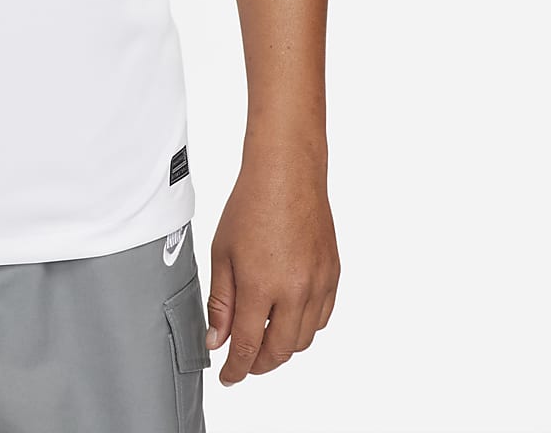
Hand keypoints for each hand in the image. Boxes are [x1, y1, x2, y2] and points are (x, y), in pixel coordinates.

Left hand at [203, 145, 339, 386]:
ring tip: (264, 337)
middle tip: (244, 362)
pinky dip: (305, 326)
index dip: (236, 369)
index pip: (248, 346)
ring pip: (303, 338)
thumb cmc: (251, 205)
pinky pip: (322, 317)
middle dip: (260, 363)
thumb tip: (217, 339)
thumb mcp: (222, 253)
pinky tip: (288, 316)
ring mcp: (318, 284)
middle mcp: (295, 290)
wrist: (286, 173)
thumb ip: (220, 301)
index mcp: (261, 285)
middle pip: (280, 350)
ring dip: (283, 346)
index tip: (228, 377)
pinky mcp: (333, 274)